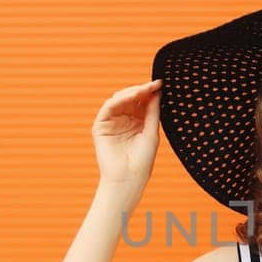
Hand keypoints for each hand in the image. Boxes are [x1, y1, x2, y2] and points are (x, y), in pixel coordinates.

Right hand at [92, 78, 161, 192]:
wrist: (128, 178)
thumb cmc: (142, 160)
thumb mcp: (152, 132)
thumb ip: (152, 111)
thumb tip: (157, 91)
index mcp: (137, 122)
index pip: (142, 102)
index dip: (150, 92)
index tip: (160, 83)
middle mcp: (124, 120)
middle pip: (131, 98)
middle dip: (141, 90)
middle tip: (153, 84)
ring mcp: (112, 122)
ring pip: (119, 99)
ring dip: (132, 92)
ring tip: (144, 89)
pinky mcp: (101, 126)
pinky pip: (109, 107)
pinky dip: (120, 99)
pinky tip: (132, 96)